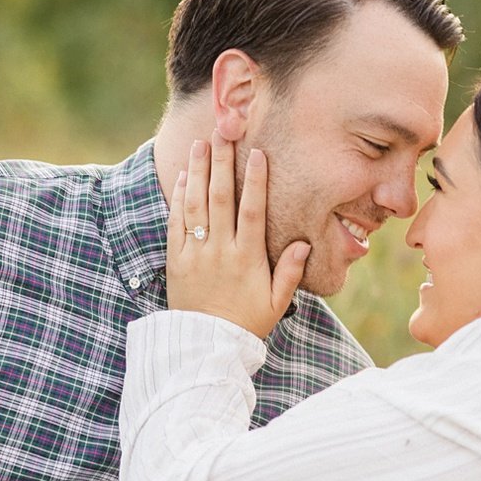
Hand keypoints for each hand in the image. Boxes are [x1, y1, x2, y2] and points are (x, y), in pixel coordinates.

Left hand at [167, 134, 309, 339]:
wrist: (205, 346)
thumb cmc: (245, 323)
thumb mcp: (276, 302)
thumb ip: (289, 271)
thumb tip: (304, 243)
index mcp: (248, 258)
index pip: (252, 211)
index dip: (255, 181)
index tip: (257, 154)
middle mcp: (220, 251)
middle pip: (220, 199)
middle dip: (222, 163)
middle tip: (222, 133)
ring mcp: (195, 253)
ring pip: (196, 205)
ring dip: (198, 172)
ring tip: (200, 144)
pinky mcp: (176, 260)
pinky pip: (177, 223)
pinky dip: (179, 199)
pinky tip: (183, 177)